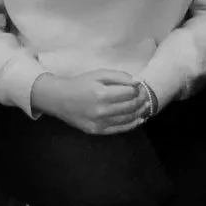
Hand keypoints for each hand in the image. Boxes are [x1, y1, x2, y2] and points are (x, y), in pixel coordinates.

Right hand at [32, 71, 149, 134]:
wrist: (59, 99)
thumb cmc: (80, 84)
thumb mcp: (98, 74)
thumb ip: (119, 76)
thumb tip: (138, 82)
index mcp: (102, 94)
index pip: (129, 93)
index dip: (138, 90)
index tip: (140, 87)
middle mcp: (101, 110)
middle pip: (130, 107)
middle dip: (141, 101)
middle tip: (146, 96)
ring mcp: (99, 122)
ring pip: (128, 119)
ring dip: (140, 113)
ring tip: (145, 107)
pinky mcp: (97, 131)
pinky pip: (120, 129)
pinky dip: (132, 125)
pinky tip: (139, 120)